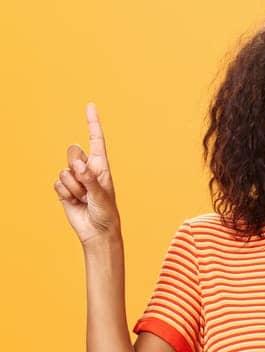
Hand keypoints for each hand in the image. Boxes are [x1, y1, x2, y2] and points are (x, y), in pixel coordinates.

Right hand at [53, 102, 121, 245]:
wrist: (96, 231)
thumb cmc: (106, 213)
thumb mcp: (101, 196)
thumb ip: (90, 179)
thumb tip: (78, 164)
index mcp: (101, 166)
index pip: (96, 140)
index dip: (92, 122)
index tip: (90, 105)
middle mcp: (87, 169)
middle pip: (72, 152)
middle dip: (76, 167)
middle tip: (86, 185)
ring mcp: (74, 178)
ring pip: (64, 171)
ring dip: (73, 188)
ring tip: (84, 199)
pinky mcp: (64, 188)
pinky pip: (57, 184)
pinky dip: (65, 194)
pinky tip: (75, 202)